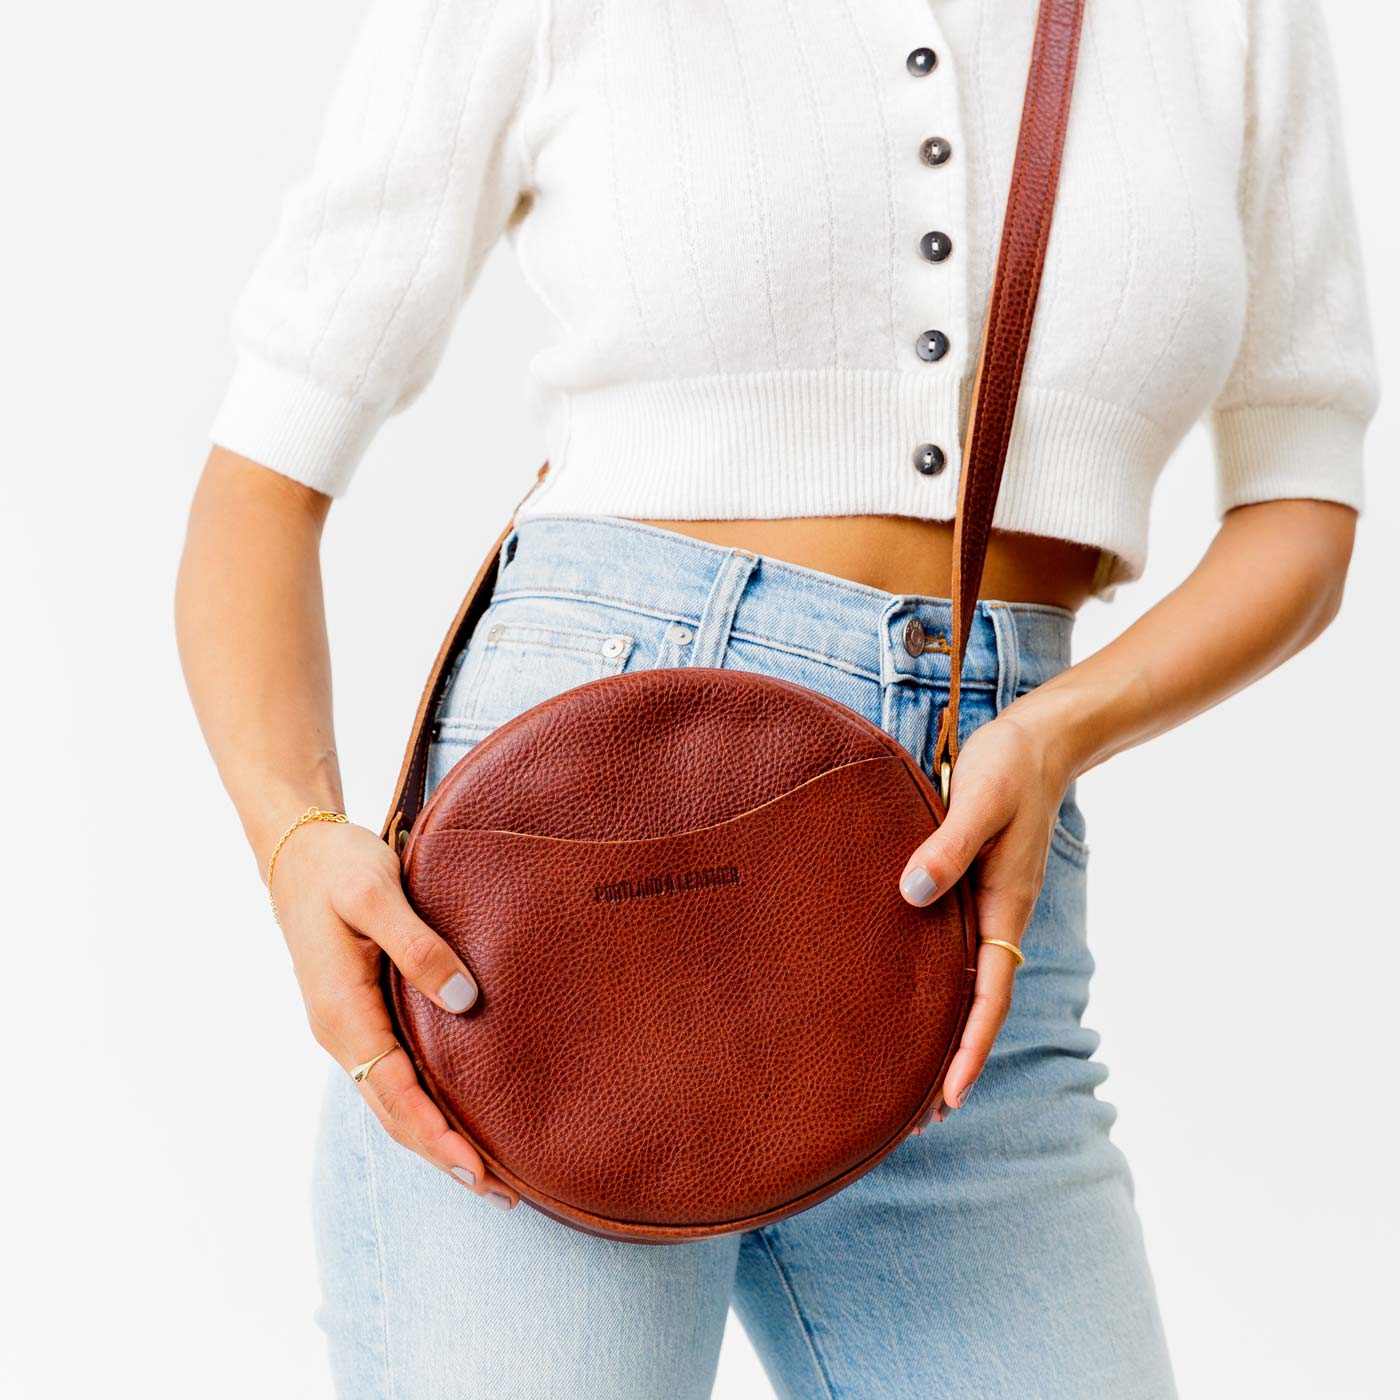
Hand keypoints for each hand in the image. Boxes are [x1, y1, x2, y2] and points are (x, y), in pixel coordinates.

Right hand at [268, 815, 519, 1208]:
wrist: (299, 850)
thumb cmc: (339, 867)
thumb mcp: (376, 893)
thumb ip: (416, 944)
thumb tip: (463, 1000)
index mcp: (341, 1011)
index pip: (395, 1092)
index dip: (437, 1135)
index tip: (480, 1171)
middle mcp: (341, 1032)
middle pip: (395, 1113)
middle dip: (445, 1156)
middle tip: (505, 1193)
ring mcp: (349, 1027)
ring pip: (394, 1100)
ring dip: (437, 1139)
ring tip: (491, 1173)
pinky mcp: (362, 1014)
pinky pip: (395, 1074)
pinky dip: (427, 1106)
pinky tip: (459, 1113)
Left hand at [898, 707, 1071, 1130]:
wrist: (1041, 739)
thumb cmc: (1010, 766)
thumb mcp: (979, 800)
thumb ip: (948, 847)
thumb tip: (911, 893)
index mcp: (1005, 907)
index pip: (988, 997)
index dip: (968, 1050)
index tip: (945, 1100)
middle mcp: (999, 916)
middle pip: (978, 1005)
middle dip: (952, 1059)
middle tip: (916, 1115)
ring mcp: (989, 903)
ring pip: (967, 981)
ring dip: (943, 1025)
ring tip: (905, 1071)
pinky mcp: (974, 884)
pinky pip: (957, 947)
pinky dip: (939, 981)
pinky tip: (908, 989)